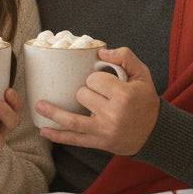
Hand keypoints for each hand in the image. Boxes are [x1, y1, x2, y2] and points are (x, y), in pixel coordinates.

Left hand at [34, 46, 159, 155]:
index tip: (104, 82)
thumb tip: (101, 51)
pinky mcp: (98, 142)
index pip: (94, 80)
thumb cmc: (145, 100)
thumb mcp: (142, 74)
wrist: (153, 132)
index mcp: (124, 96)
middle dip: (85, 92)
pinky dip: (58, 136)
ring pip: (72, 119)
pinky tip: (44, 131)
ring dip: (53, 112)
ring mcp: (104, 131)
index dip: (96, 78)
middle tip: (98, 94)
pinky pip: (74, 139)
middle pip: (82, 95)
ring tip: (39, 105)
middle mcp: (113, 114)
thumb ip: (125, 56)